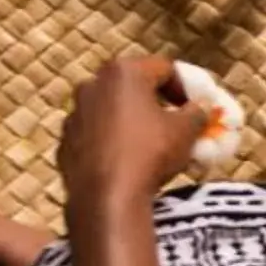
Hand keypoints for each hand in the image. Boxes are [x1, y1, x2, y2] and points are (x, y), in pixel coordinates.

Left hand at [58, 53, 210, 213]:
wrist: (107, 197)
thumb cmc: (150, 153)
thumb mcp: (185, 131)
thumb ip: (196, 112)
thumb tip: (200, 107)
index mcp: (124, 72)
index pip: (163, 69)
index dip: (185, 86)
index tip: (195, 107)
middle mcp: (93, 84)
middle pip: (132, 86)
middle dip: (153, 102)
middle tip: (172, 122)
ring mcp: (74, 114)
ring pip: (109, 110)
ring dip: (129, 121)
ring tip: (148, 145)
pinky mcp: (65, 142)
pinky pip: (94, 135)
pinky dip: (109, 142)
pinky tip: (124, 162)